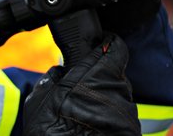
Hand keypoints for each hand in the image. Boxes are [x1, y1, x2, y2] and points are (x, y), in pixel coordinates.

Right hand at [23, 32, 140, 135]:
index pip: (115, 47)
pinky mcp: (132, 131)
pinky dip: (110, 118)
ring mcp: (127, 113)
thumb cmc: (49, 132)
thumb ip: (55, 77)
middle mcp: (116, 91)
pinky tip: (93, 127)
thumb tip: (62, 70)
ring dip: (106, 99)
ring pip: (120, 96)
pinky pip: (122, 117)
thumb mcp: (39, 98)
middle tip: (81, 89)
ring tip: (84, 114)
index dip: (107, 44)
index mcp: (94, 75)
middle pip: (115, 73)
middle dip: (101, 77)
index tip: (100, 45)